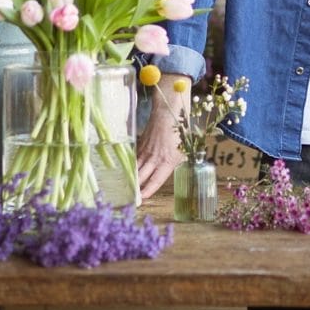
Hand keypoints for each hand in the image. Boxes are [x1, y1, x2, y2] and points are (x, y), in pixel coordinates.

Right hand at [137, 72, 190, 198]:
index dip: (148, 190)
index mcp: (168, 160)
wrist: (169, 110)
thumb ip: (175, 161)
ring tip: (125, 188)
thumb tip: (169, 170)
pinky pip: (134, 157)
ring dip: (131, 178)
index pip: (156, 180)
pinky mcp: (141, 143)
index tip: (141, 199)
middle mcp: (155, 158)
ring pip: (136, 167)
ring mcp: (146, 150)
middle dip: (135, 188)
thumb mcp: (184, 148)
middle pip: (142, 176)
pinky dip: (131, 165)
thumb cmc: (181, 129)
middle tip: (130, 198)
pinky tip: (127, 171)